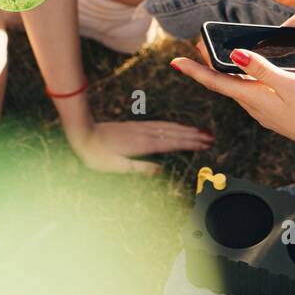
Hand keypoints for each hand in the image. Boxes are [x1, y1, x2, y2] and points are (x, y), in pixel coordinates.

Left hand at [68, 119, 213, 174]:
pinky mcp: (137, 126)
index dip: (190, 143)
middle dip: (194, 136)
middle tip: (211, 138)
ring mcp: (141, 128)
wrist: (83, 133)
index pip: (172, 143)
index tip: (205, 144)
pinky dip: (173, 125)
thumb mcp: (115, 167)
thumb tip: (160, 170)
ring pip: (169, 127)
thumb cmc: (97, 154)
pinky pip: (160, 124)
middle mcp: (145, 133)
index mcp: (142, 144)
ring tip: (201, 132)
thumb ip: (139, 168)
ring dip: (186, 129)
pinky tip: (179, 127)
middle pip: (174, 133)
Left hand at [170, 49, 294, 157]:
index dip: (195, 70)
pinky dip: (257, 78)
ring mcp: (265, 112)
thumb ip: (262, 69)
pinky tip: (265, 71)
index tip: (175, 60)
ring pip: (243, 86)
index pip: (216, 81)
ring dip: (233, 70)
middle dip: (211, 64)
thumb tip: (234, 56)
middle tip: (199, 45)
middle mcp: (254, 107)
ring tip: (225, 54)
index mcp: (253, 98)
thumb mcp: (290, 84)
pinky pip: (260, 92)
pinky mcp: (276, 113)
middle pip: (226, 82)